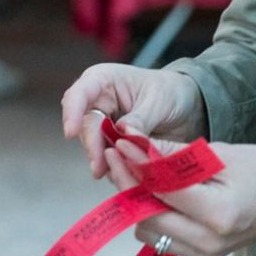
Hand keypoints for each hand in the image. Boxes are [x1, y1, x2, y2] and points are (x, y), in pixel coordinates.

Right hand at [60, 64, 205, 177]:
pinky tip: (127, 175)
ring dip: (104, 160)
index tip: (71, 133)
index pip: (79, 94)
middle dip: (92, 147)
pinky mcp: (111, 145)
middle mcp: (97, 102)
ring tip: (120, 174)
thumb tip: (122, 137)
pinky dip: (116, 167)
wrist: (185, 106)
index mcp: (104, 80)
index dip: (72, 112)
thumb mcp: (158, 101)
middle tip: (99, 169)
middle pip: (85, 125)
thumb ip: (139, 119)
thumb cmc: (169, 92)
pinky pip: (107, 158)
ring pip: (94, 146)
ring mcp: (103, 125)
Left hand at [101, 134, 255, 255]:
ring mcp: (204, 254)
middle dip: (128, 185)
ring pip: (149, 231)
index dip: (135, 166)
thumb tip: (135, 144)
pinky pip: (162, 237)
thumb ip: (175, 154)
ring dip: (137, 201)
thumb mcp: (221, 153)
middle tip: (118, 156)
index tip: (120, 143)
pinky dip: (152, 214)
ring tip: (135, 170)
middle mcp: (208, 242)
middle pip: (147, 217)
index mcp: (218, 213)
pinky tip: (153, 190)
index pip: (161, 190)